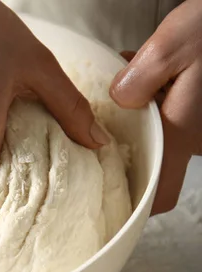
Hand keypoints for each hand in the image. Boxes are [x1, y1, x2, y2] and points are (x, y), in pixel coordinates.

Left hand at [110, 0, 201, 214]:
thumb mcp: (171, 47)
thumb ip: (140, 77)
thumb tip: (117, 100)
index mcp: (181, 133)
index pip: (161, 194)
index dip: (139, 206)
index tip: (111, 203)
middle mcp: (191, 135)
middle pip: (151, 161)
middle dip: (124, 149)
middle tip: (99, 131)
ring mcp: (195, 122)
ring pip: (157, 135)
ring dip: (134, 120)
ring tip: (117, 95)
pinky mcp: (194, 105)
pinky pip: (164, 114)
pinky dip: (147, 102)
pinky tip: (137, 78)